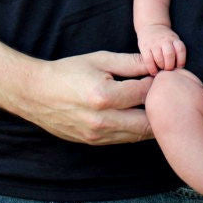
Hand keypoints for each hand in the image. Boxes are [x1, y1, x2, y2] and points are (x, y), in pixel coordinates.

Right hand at [28, 51, 153, 144]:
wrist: (36, 94)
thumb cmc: (67, 72)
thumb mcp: (99, 59)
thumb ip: (129, 62)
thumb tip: (155, 63)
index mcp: (104, 96)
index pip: (145, 93)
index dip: (157, 84)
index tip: (162, 77)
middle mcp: (102, 120)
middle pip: (148, 122)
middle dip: (161, 109)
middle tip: (166, 96)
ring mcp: (98, 135)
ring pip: (138, 135)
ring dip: (151, 122)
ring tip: (157, 106)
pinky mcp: (94, 143)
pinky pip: (125, 139)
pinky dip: (136, 129)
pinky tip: (139, 116)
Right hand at [137, 24, 185, 75]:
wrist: (151, 26)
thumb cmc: (165, 39)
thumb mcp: (174, 39)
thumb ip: (177, 50)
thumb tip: (180, 68)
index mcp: (173, 39)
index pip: (181, 49)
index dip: (181, 60)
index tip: (179, 67)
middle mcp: (164, 40)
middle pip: (169, 55)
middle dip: (170, 66)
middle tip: (169, 69)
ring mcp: (154, 43)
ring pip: (159, 58)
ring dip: (161, 67)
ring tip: (161, 70)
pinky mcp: (144, 47)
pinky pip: (148, 60)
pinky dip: (151, 68)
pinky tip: (154, 72)